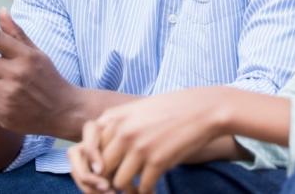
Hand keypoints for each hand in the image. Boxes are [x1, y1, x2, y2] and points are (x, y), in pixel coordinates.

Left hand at [0, 7, 81, 136]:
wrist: (63, 110)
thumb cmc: (48, 78)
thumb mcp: (37, 54)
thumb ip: (17, 34)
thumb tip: (1, 11)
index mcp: (26, 56)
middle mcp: (17, 74)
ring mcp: (10, 95)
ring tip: (2, 86)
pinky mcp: (4, 114)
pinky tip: (4, 100)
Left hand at [73, 87, 233, 193]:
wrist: (205, 109)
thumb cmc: (173, 108)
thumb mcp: (139, 109)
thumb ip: (119, 124)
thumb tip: (102, 150)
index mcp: (116, 117)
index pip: (89, 149)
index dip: (95, 164)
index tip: (104, 171)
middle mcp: (124, 132)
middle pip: (102, 168)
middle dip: (109, 180)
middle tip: (121, 184)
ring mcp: (140, 147)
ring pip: (118, 182)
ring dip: (127, 189)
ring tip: (136, 189)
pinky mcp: (157, 161)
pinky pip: (142, 187)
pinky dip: (146, 191)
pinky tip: (153, 189)